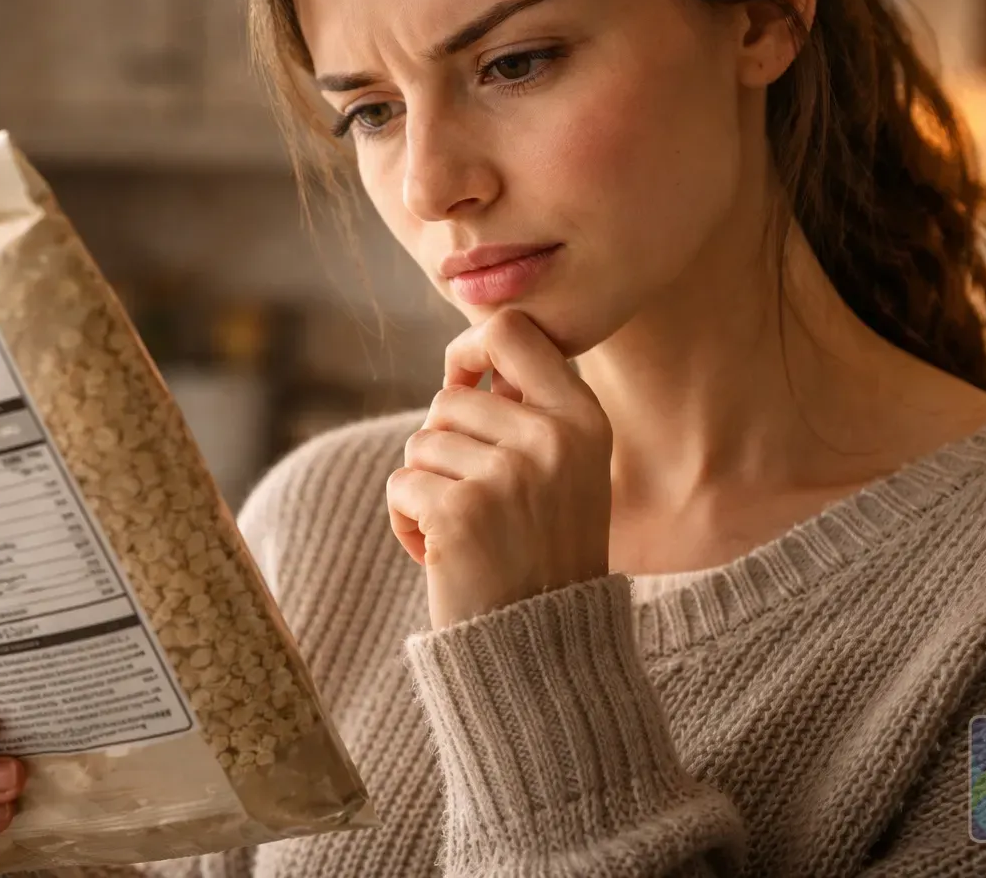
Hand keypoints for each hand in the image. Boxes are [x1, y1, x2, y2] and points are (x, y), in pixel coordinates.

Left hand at [387, 308, 613, 627]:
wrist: (544, 653)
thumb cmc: (544, 558)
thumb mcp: (565, 475)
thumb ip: (530, 414)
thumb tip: (470, 357)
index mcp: (584, 419)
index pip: (510, 332)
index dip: (469, 351)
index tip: (461, 383)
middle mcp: (551, 439)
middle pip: (448, 399)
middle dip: (443, 448)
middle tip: (475, 505)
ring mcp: (507, 475)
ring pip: (420, 443)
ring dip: (425, 489)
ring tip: (465, 534)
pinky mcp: (460, 511)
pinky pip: (401, 485)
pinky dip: (407, 522)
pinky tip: (444, 558)